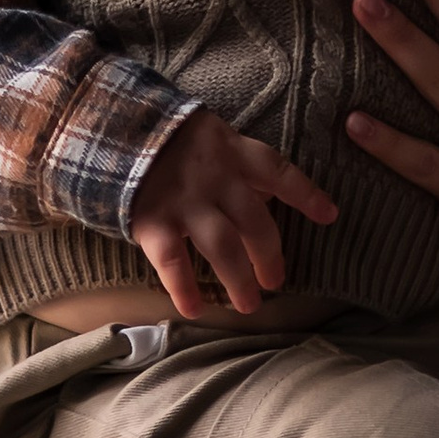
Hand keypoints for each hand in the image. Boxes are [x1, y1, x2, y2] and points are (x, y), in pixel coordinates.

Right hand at [130, 113, 336, 321]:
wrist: (108, 128)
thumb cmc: (165, 137)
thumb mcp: (208, 135)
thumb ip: (235, 162)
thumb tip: (268, 194)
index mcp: (231, 151)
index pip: (278, 171)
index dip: (306, 193)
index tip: (330, 215)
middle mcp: (214, 177)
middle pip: (255, 221)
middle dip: (269, 256)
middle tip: (276, 282)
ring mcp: (184, 200)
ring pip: (222, 246)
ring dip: (238, 279)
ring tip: (249, 305)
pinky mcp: (153, 220)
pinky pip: (173, 260)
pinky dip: (184, 287)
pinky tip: (195, 309)